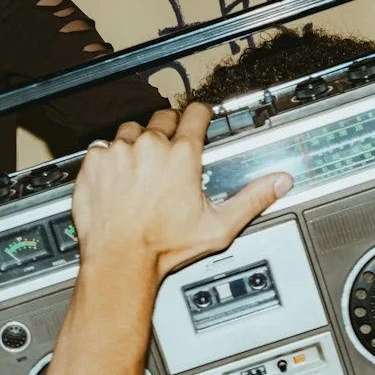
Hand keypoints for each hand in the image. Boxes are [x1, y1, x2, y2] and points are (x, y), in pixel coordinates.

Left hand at [71, 103, 291, 281]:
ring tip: (142, 168)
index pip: (195, 113)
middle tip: (169, 154)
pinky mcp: (95, 161)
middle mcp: (150, 146)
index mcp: (181, 155)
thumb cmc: (162, 247)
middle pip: (163, 118)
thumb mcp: (218, 226)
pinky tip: (118, 178)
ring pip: (131, 130)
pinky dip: (111, 158)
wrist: (119, 260)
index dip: (200, 116)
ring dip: (138, 143)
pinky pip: (104, 147)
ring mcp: (119, 151)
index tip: (199, 119)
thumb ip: (252, 199)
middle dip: (169, 131)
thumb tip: (279, 184)